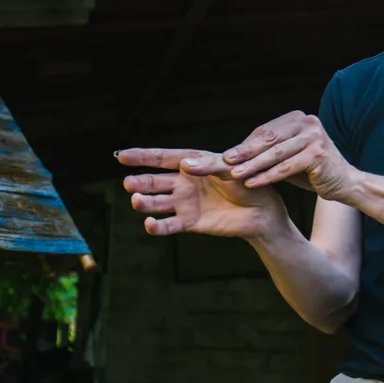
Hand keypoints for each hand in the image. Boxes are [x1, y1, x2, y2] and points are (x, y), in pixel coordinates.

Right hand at [117, 148, 286, 238]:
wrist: (263, 212)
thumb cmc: (249, 183)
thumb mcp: (231, 169)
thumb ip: (209, 166)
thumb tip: (184, 164)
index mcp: (193, 164)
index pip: (162, 158)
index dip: (142, 157)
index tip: (121, 156)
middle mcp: (184, 183)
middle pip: (155, 181)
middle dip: (140, 182)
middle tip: (128, 183)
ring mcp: (185, 203)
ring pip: (157, 203)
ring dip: (145, 202)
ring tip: (136, 201)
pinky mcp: (190, 223)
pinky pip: (169, 224)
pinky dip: (158, 226)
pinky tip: (149, 225)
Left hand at [192, 111, 358, 201]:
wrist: (345, 183)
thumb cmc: (313, 171)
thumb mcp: (289, 156)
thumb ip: (270, 150)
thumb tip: (235, 152)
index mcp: (298, 119)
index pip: (266, 131)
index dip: (246, 144)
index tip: (226, 156)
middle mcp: (308, 122)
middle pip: (269, 139)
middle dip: (245, 152)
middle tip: (224, 162)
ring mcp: (314, 137)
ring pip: (276, 154)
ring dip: (252, 165)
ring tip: (234, 175)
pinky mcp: (318, 154)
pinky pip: (286, 167)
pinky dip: (267, 176)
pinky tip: (252, 183)